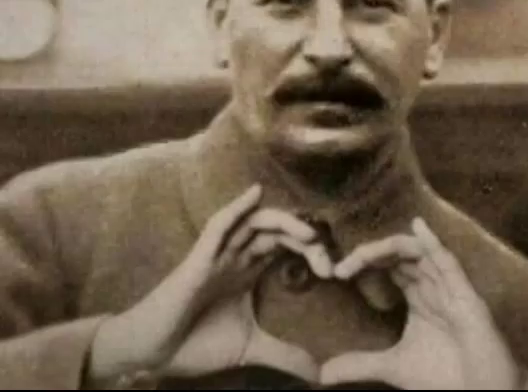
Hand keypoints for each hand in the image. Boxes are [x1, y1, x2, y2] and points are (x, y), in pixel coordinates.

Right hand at [88, 184, 331, 386]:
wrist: (156, 353)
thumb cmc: (196, 344)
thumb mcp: (250, 348)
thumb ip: (284, 354)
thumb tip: (320, 373)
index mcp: (248, 272)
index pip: (285, 247)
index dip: (310, 250)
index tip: (332, 271)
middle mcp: (236, 257)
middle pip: (275, 232)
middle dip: (303, 237)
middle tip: (326, 256)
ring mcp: (218, 255)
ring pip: (253, 224)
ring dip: (281, 222)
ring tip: (308, 231)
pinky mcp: (199, 259)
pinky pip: (219, 226)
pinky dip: (237, 208)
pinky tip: (255, 194)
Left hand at [321, 219, 522, 389]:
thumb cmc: (445, 377)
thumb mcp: (393, 366)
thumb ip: (360, 364)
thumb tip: (322, 374)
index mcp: (416, 296)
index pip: (387, 266)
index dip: (363, 262)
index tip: (337, 273)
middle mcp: (431, 286)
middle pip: (397, 255)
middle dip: (369, 255)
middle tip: (342, 266)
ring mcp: (448, 287)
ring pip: (417, 253)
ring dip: (388, 249)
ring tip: (362, 254)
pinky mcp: (466, 296)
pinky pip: (448, 262)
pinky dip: (433, 243)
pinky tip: (418, 227)